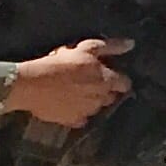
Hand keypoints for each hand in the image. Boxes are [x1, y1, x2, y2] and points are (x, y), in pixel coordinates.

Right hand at [5, 38, 132, 128]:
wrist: (33, 84)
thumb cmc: (62, 63)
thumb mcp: (88, 48)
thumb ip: (112, 47)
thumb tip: (131, 44)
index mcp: (107, 80)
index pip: (125, 83)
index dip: (121, 80)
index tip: (115, 76)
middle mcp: (100, 98)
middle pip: (111, 97)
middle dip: (107, 91)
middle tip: (93, 83)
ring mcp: (86, 112)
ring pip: (97, 108)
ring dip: (93, 101)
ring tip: (79, 93)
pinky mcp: (71, 121)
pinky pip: (81, 119)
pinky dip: (79, 113)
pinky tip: (70, 106)